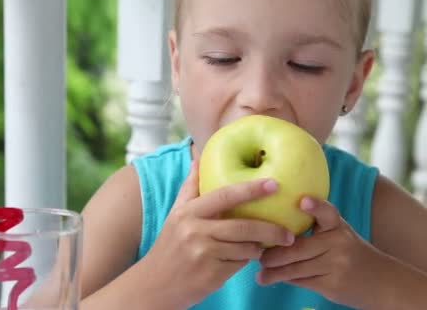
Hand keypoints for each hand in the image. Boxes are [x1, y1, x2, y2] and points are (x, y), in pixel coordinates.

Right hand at [143, 160, 294, 308]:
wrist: (154, 284)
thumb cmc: (169, 246)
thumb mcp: (175, 215)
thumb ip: (189, 188)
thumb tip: (198, 158)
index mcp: (188, 212)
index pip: (224, 196)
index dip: (251, 189)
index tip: (274, 184)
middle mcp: (195, 231)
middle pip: (243, 226)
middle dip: (271, 230)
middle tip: (289, 233)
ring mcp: (203, 254)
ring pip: (246, 248)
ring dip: (258, 248)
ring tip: (262, 247)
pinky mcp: (211, 275)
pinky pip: (240, 265)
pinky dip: (245, 261)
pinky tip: (244, 260)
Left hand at [257, 197, 389, 308]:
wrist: (380, 280)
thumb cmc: (346, 250)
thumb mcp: (336, 233)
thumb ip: (313, 227)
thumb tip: (272, 226)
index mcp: (337, 226)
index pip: (328, 213)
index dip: (316, 206)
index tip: (303, 200)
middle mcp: (338, 243)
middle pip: (299, 247)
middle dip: (274, 253)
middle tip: (257, 254)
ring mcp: (337, 264)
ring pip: (296, 267)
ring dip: (274, 271)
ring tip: (259, 273)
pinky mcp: (333, 284)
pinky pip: (302, 281)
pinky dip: (284, 279)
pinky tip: (269, 279)